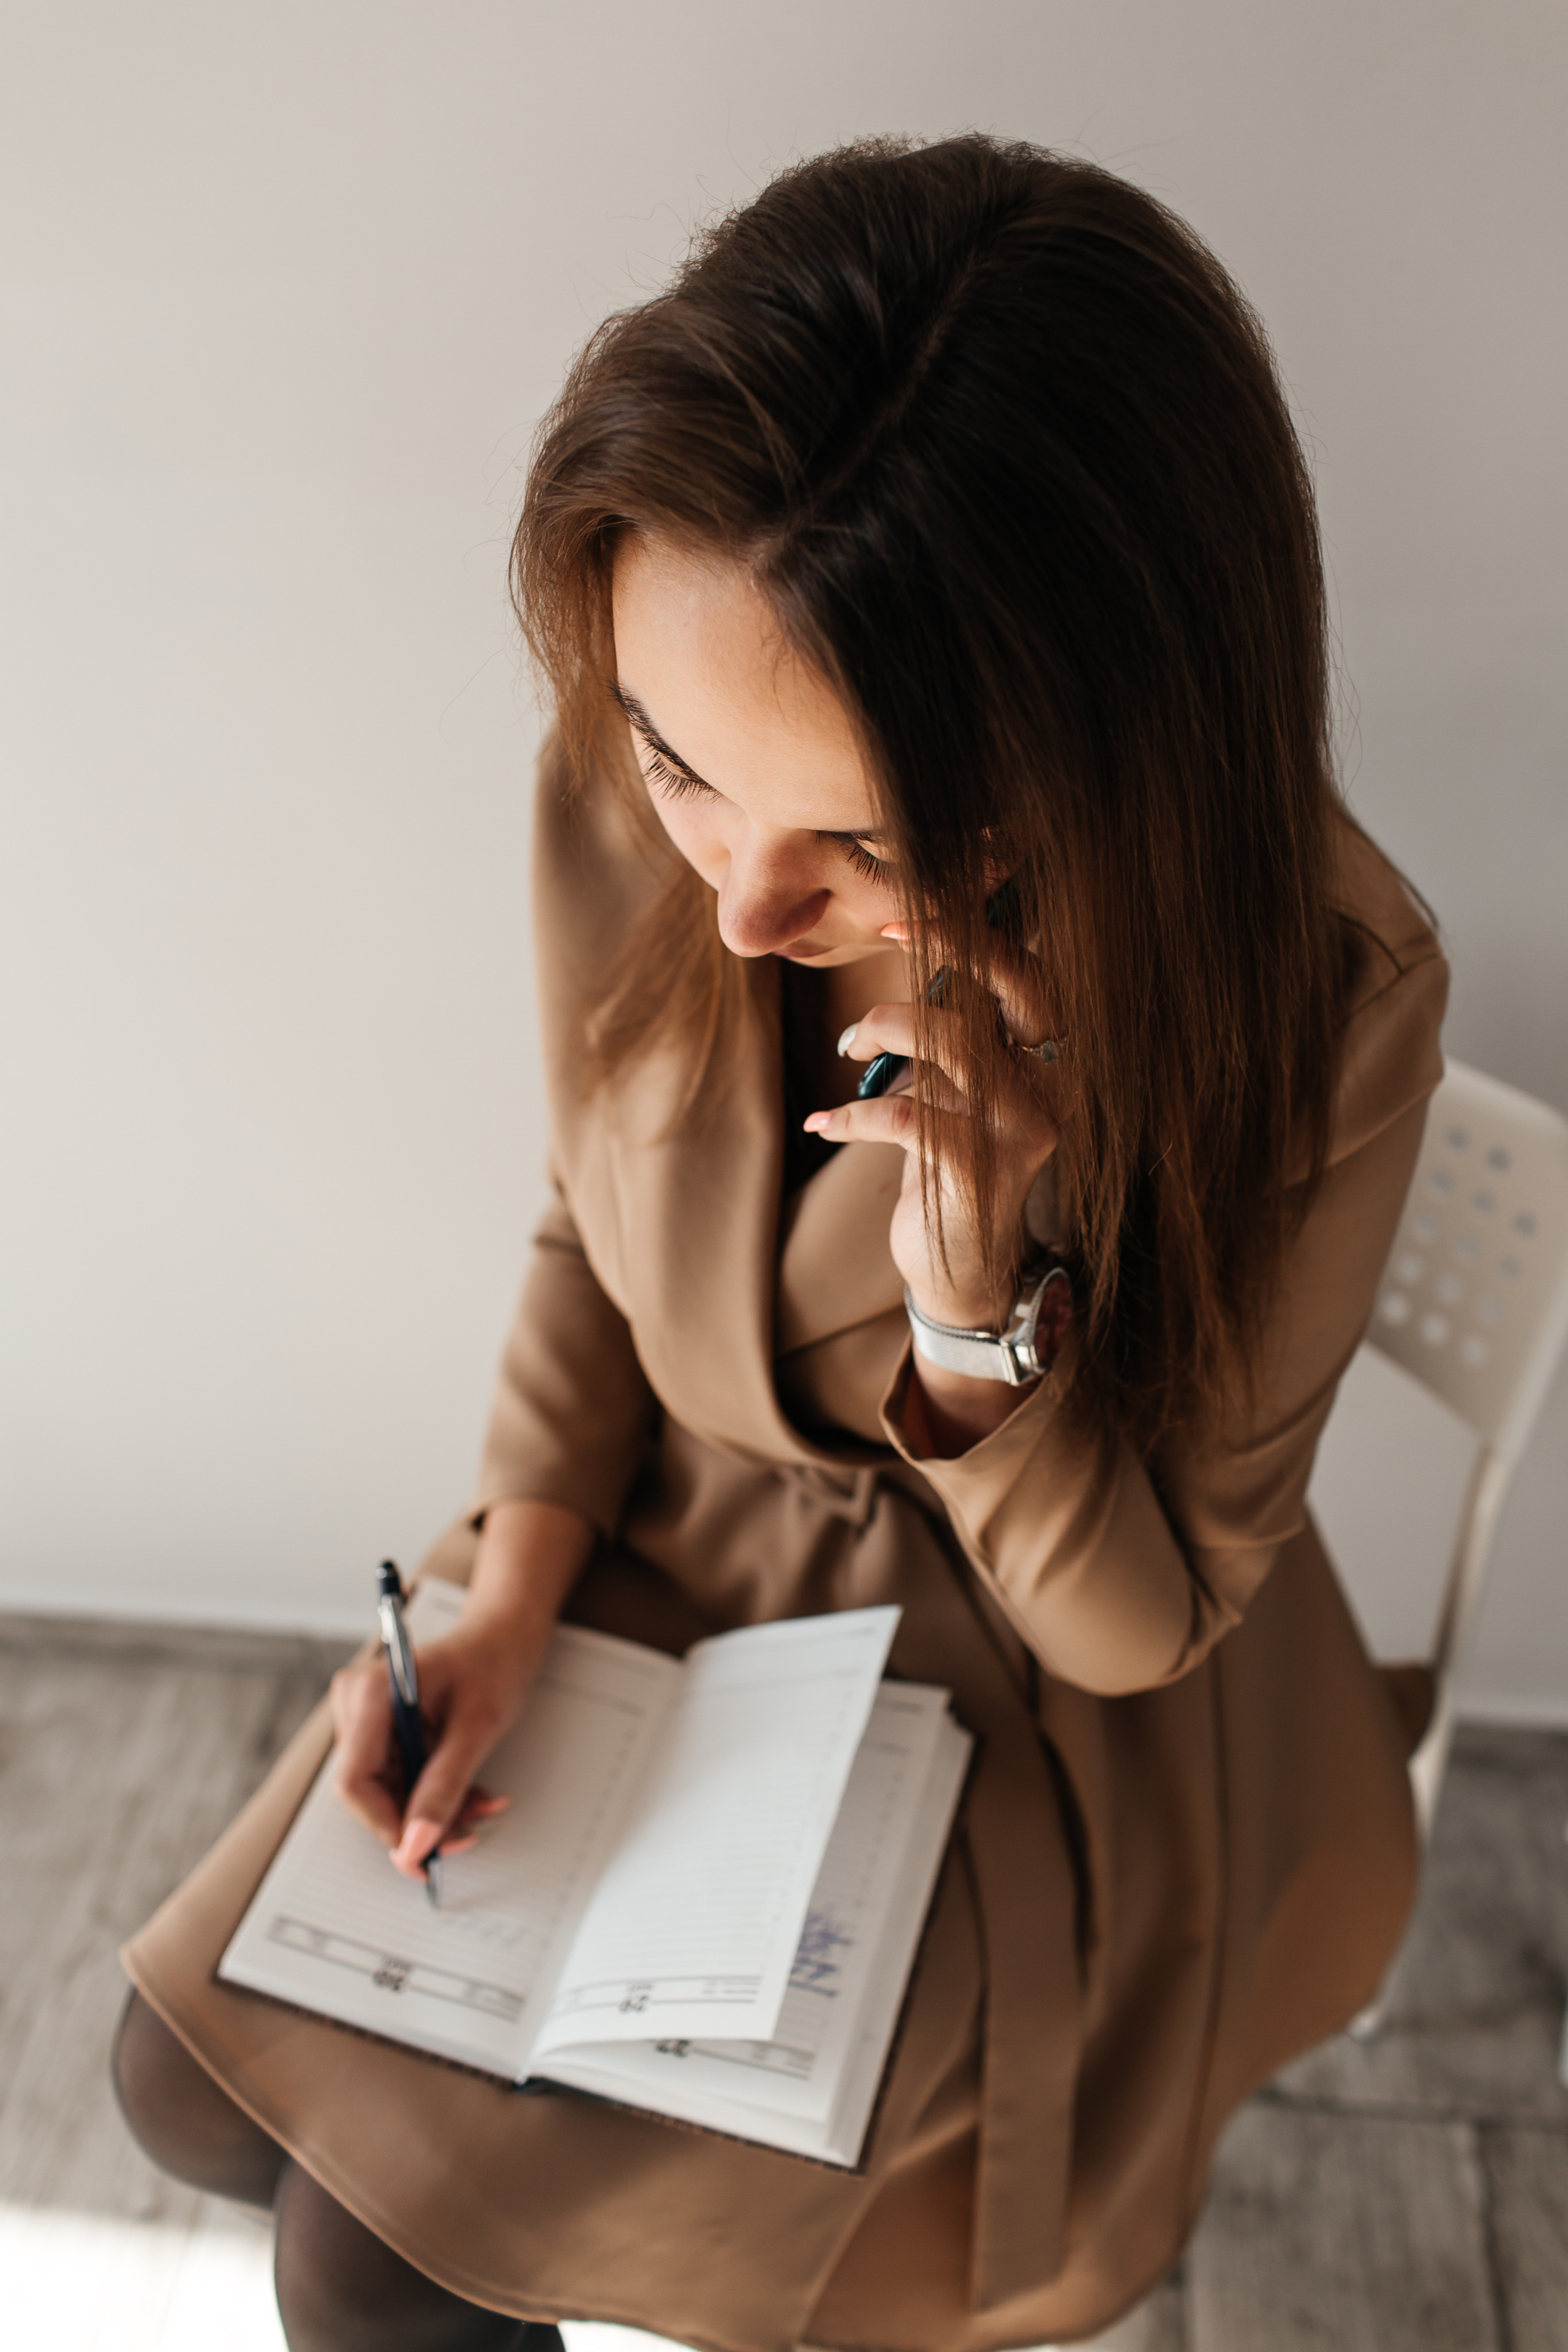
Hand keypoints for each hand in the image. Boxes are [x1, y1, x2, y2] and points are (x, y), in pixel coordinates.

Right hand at [330, 1497, 592, 1879]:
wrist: (506, 1634)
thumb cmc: (494, 1661)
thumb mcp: (478, 1729)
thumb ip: (445, 1788)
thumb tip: (415, 1846)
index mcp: (372, 1692)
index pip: (355, 1781)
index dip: (387, 1826)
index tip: (425, 1854)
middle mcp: (358, 1704)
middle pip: (371, 1792)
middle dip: (421, 1819)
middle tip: (470, 1830)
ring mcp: (367, 1719)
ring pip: (389, 1792)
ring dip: (436, 1809)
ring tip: (482, 1804)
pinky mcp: (383, 1732)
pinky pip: (401, 1779)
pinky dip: (436, 1793)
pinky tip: (471, 1792)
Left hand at [803, 924, 1059, 1449]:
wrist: (964, 1271)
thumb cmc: (950, 1169)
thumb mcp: (957, 1093)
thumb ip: (954, 1034)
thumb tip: (911, 957)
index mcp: (1046, 1057)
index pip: (1024, 971)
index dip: (964, 932)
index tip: (896, 921)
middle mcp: (1048, 1085)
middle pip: (1000, 988)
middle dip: (935, 956)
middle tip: (875, 955)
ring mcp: (1021, 1127)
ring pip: (946, 1040)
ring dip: (881, 1032)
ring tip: (849, 1051)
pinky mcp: (979, 1169)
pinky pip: (904, 1115)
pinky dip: (850, 1114)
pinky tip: (824, 1124)